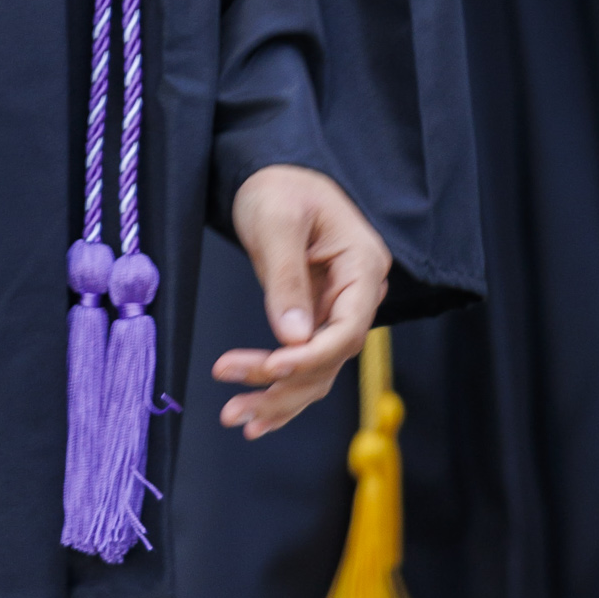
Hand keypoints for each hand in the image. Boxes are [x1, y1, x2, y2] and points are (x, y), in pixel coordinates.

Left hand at [214, 164, 389, 435]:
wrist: (271, 178)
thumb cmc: (277, 186)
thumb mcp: (277, 220)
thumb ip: (287, 277)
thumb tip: (293, 338)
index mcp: (364, 265)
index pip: (346, 330)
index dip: (310, 357)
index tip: (271, 367)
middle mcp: (359, 295)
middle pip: (330, 360)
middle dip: (283, 387)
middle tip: (234, 409)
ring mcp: (340, 311)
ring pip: (317, 372)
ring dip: (278, 399)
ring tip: (235, 418)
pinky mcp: (317, 321)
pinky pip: (305, 365)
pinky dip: (281, 391)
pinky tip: (256, 417)